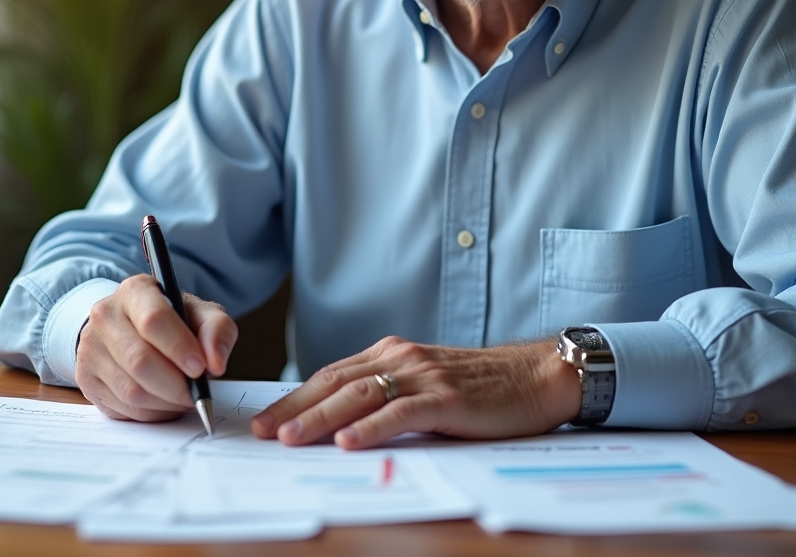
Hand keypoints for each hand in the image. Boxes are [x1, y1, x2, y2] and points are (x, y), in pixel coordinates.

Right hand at [75, 273, 237, 420]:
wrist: (132, 328)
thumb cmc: (172, 320)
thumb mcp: (199, 313)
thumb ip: (216, 329)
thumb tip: (216, 362)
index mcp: (135, 290)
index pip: (154, 319)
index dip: (179, 347)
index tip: (200, 368)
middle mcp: (105, 315)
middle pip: (140, 360)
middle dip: (175, 384)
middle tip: (196, 392)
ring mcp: (90, 349)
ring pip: (131, 391)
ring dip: (165, 402)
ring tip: (183, 396)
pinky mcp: (86, 379)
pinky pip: (123, 408)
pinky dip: (152, 413)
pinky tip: (164, 402)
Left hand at [250, 336, 581, 448]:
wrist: (534, 375)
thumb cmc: (480, 386)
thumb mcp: (424, 385)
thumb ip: (387, 396)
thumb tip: (341, 426)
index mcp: (391, 354)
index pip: (331, 375)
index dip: (294, 397)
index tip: (265, 420)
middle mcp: (401, 358)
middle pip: (336, 382)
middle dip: (294, 408)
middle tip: (261, 432)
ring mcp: (423, 375)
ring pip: (360, 395)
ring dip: (320, 418)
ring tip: (290, 437)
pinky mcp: (447, 397)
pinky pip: (401, 412)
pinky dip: (371, 427)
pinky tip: (348, 443)